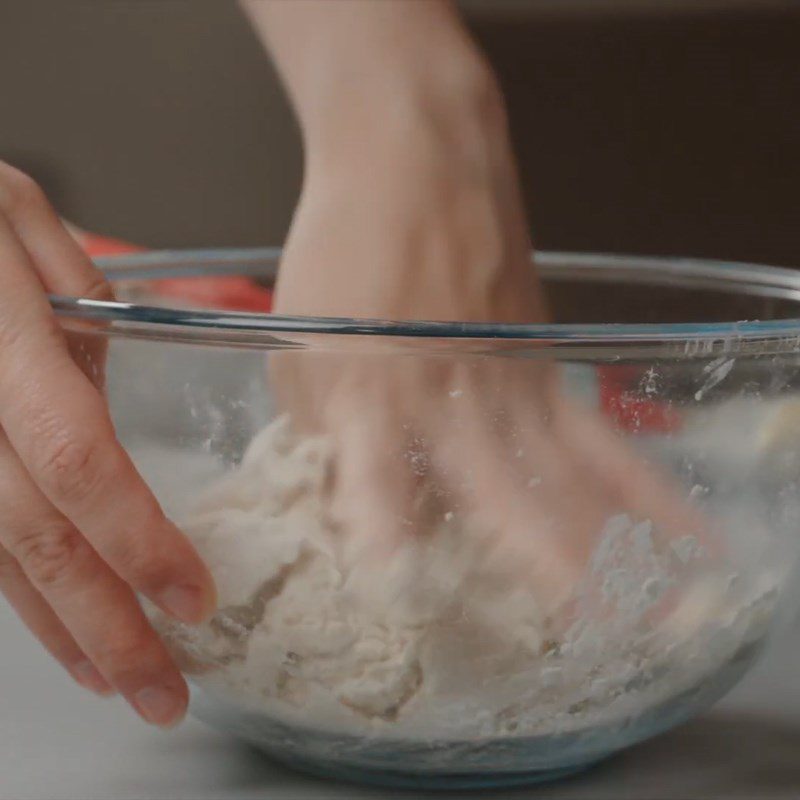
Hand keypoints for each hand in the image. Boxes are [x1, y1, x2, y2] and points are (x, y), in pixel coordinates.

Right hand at [0, 162, 215, 725]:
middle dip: (102, 623)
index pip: (76, 459)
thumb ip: (78, 307)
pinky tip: (50, 623)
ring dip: (55, 626)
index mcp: (0, 337)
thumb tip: (109, 393)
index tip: (193, 598)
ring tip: (113, 676)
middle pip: (30, 534)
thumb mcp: (22, 221)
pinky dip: (12, 588)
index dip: (133, 538)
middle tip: (161, 689)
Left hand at [271, 68, 703, 619]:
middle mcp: (448, 401)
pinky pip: (604, 441)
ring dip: (617, 551)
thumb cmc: (343, 250)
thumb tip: (342, 505)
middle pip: (501, 498)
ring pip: (570, 479)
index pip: (376, 486)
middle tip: (582, 642)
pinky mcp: (550, 370)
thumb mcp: (299, 346)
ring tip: (660, 615)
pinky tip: (688, 535)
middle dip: (543, 576)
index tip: (405, 600)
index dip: (388, 543)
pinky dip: (646, 492)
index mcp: (369, 394)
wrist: (411, 156)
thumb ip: (321, 433)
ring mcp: (511, 386)